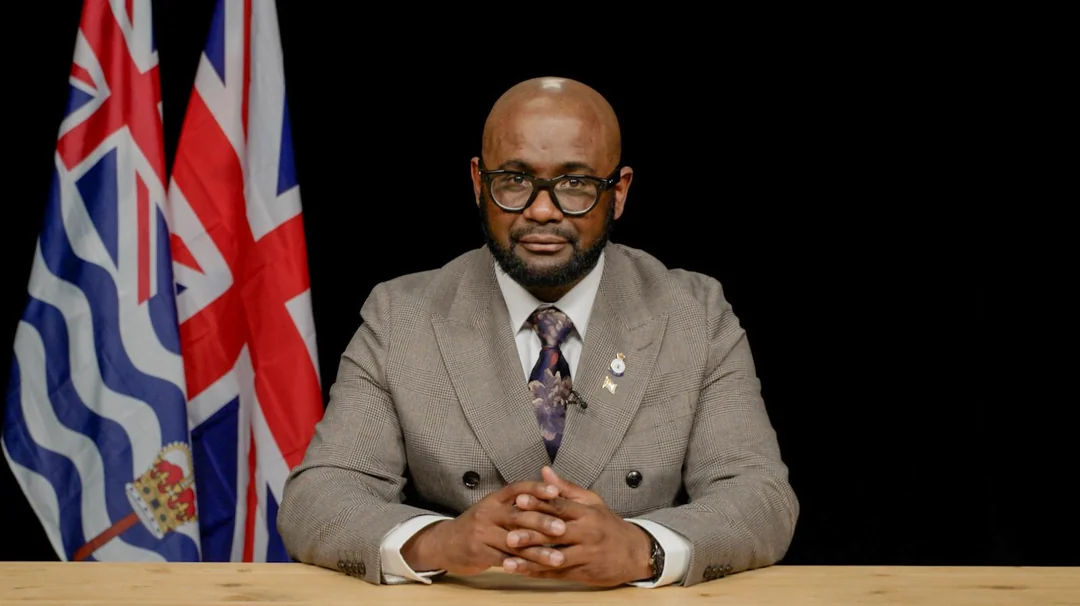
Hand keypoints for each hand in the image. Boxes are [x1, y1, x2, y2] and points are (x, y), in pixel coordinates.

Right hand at [401, 480, 569, 574]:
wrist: (444, 543)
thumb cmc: (477, 526)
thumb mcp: (493, 509)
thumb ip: (516, 503)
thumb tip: (548, 492)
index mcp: (494, 499)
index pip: (517, 488)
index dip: (536, 488)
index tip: (556, 491)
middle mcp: (488, 513)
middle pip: (517, 515)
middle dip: (542, 522)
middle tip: (563, 528)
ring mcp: (482, 533)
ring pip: (515, 542)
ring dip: (538, 551)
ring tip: (558, 558)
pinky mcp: (479, 553)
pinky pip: (505, 559)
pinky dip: (523, 565)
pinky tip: (538, 570)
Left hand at [502, 466, 653, 586]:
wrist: (634, 553)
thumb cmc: (608, 524)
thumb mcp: (592, 502)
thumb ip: (566, 489)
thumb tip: (544, 472)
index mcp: (587, 513)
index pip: (560, 507)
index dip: (539, 503)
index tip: (519, 500)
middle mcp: (587, 534)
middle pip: (555, 534)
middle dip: (531, 535)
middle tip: (508, 535)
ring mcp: (585, 555)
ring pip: (555, 558)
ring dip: (531, 561)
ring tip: (508, 562)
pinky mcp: (584, 573)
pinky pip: (558, 574)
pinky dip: (539, 574)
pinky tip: (522, 572)